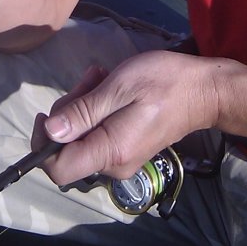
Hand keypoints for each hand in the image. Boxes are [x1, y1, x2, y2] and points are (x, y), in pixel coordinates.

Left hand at [33, 51, 217, 185]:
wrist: (204, 91)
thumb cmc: (163, 82)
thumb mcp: (119, 88)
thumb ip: (83, 112)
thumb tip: (49, 132)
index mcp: (110, 152)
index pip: (58, 169)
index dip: (42, 144)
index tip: (46, 113)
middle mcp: (113, 164)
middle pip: (68, 148)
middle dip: (68, 112)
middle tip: (88, 80)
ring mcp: (122, 158)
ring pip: (82, 137)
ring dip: (83, 104)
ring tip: (100, 76)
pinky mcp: (127, 147)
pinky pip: (98, 133)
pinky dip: (96, 108)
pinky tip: (107, 85)